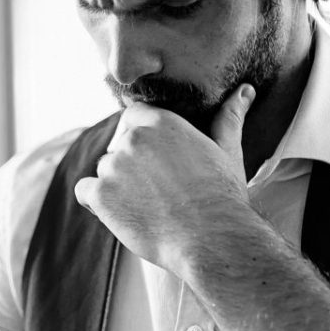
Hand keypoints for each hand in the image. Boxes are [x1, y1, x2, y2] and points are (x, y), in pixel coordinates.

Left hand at [73, 84, 257, 275]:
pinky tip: (123, 214)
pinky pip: (84, 192)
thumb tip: (245, 90)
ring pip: (104, 171)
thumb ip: (228, 118)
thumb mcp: (227, 151)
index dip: (139, 137)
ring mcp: (113, 166)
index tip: (155, 161)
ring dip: (116, 186)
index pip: (132, 116)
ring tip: (147, 206)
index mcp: (161, 122)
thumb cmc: (223, 196)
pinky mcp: (101, 195)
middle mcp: (133, 139)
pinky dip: (96, 203)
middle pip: (117, 146)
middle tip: (158, 191)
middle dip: (131, 166)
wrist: (213, 240)